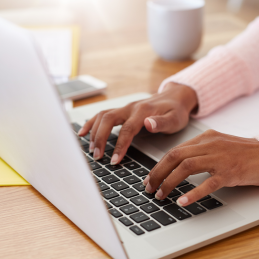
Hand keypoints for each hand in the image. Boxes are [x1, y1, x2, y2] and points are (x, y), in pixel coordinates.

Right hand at [78, 83, 197, 163]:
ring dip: (94, 132)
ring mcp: (125, 108)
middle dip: (100, 139)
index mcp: (143, 111)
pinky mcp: (122, 110)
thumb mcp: (175, 118)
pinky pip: (102, 115)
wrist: (176, 97)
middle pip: (108, 120)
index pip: (127, 129)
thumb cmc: (176, 111)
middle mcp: (131, 107)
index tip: (114, 160)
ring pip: (103, 116)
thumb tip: (148, 124)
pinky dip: (91, 123)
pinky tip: (82, 133)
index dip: (119, 146)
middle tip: (97, 157)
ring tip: (91, 149)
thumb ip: (162, 122)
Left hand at [143, 130, 258, 206]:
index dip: (159, 165)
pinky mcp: (230, 172)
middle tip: (150, 188)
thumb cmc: (245, 153)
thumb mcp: (219, 145)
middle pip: (175, 157)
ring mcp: (220, 158)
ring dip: (169, 182)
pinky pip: (207, 183)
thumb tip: (178, 164)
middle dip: (158, 173)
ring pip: (186, 167)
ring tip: (161, 195)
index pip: (175, 150)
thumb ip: (200, 151)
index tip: (151, 178)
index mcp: (206, 138)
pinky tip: (182, 201)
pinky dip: (192, 193)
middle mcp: (210, 145)